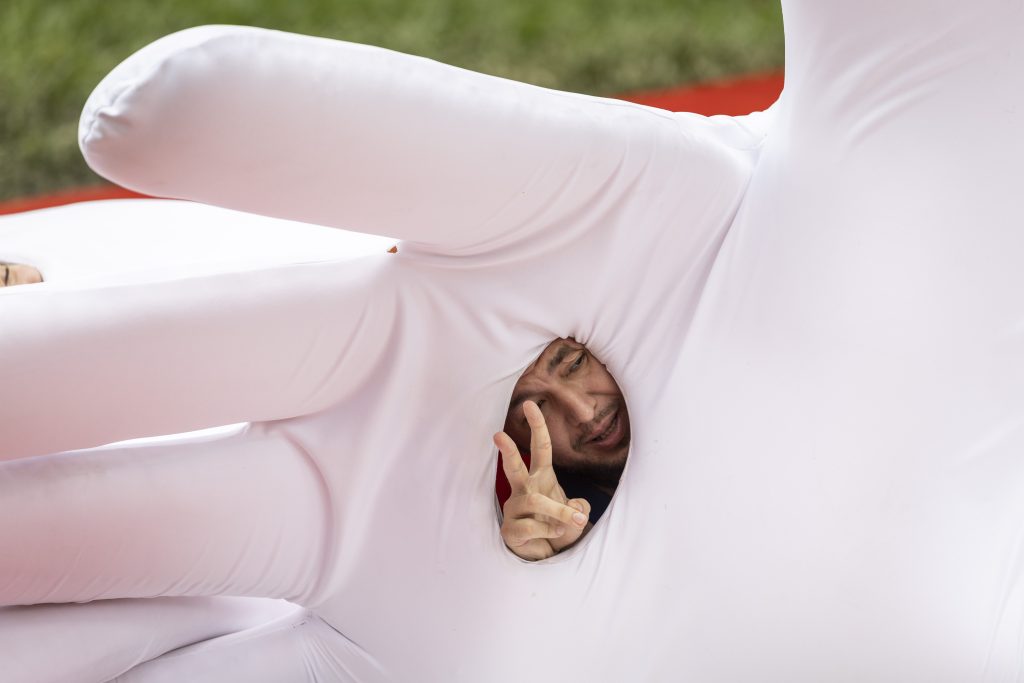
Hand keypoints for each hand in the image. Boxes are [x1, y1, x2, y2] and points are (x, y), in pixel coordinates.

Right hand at [494, 400, 591, 560]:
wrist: (547, 556)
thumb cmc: (558, 528)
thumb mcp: (576, 517)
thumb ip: (579, 509)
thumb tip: (576, 509)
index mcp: (541, 478)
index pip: (539, 448)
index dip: (537, 426)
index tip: (530, 405)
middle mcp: (524, 489)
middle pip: (514, 467)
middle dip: (507, 451)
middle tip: (498, 435)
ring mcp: (514, 509)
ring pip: (535, 501)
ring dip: (558, 512)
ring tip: (570, 522)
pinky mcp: (510, 529)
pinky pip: (530, 526)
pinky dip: (548, 532)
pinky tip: (551, 536)